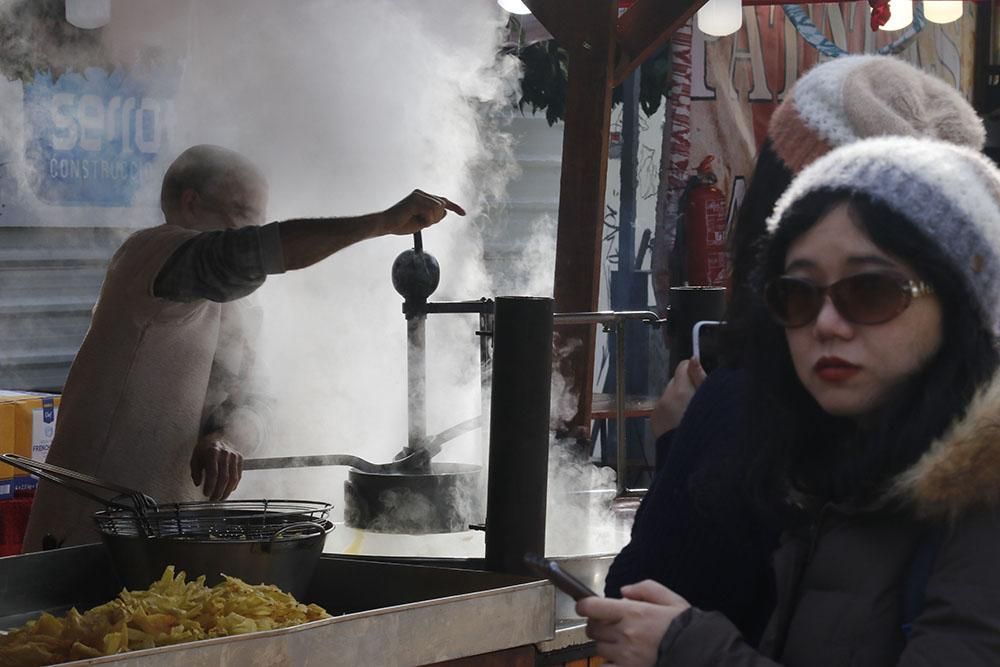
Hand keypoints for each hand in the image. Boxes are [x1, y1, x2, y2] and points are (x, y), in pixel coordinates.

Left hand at [190, 431, 242, 500]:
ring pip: (233, 478)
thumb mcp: (195, 457)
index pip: (213, 473)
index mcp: (212, 452)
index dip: (210, 486)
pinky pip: (239, 475)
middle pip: (224, 477)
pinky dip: (233, 485)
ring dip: (227, 491)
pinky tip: (228, 490)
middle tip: (213, 499)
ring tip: (221, 498)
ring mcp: (234, 456)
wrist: (217, 437)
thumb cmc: (205, 449)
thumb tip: (198, 484)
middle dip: (218, 491)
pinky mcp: (240, 458)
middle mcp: (225, 453)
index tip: (206, 494)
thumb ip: (195, 471)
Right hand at [377, 189, 465, 235]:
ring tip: (417, 220)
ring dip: (430, 220)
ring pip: (438, 208)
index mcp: (422, 197)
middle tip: (422, 222)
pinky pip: (431, 211)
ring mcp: (418, 195)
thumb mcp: (422, 221)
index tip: (464, 213)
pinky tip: (416, 219)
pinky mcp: (416, 200)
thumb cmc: (401, 224)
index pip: (443, 201)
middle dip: (436, 218)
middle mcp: (421, 193)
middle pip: (442, 206)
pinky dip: (426, 220)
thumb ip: (433, 216)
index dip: (455, 207)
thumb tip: (444, 212)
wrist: (386, 224)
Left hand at [576, 580, 690, 666]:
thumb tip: (623, 592)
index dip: (584, 605)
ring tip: (621, 643)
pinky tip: (620, 659)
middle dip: (597, 624)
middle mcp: (625, 634)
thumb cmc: (685, 627)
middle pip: (592, 628)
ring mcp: (625, 656)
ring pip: (599, 648)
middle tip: (609, 625)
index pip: (592, 607)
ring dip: (605, 644)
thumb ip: (645, 589)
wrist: (701, 653)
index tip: (584, 606)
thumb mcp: (670, 599)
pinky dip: (609, 663)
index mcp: (633, 613)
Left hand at [649, 358, 705, 437]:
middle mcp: (665, 398)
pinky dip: (672, 412)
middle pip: (675, 382)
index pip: (682, 367)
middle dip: (686, 387)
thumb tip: (693, 359)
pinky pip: (664, 409)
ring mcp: (657, 411)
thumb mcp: (710, 401)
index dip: (693, 371)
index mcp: (680, 391)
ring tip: (691, 416)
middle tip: (699, 402)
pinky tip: (681, 424)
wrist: (689, 458)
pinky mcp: (654, 422)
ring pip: (669, 396)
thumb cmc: (706, 428)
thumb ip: (701, 379)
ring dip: (679, 400)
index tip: (701, 380)